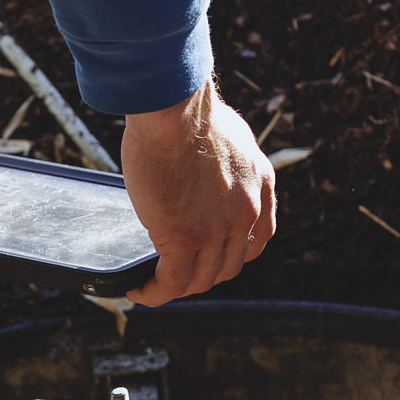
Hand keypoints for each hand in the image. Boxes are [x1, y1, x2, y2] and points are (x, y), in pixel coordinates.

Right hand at [120, 80, 275, 306]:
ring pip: (201, 280)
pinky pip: (171, 282)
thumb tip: (210, 168)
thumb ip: (230, 160)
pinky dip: (155, 293)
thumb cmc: (189, 107)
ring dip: (178, 286)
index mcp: (259, 185)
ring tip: (154, 283)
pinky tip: (139, 289)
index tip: (210, 255)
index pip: (257, 241)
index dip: (232, 255)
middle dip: (203, 273)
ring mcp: (216, 229)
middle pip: (228, 266)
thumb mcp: (231, 134)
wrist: (174, 107)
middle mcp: (246, 213)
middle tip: (176, 269)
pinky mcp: (182, 237)